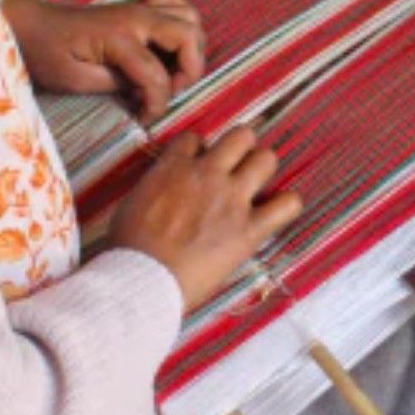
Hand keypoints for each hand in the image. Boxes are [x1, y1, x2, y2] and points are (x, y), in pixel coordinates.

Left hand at [1, 0, 205, 117]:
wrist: (29, 24)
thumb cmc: (46, 53)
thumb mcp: (75, 79)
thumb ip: (116, 85)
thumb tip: (145, 93)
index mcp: (119, 36)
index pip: (158, 74)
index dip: (158, 103)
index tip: (145, 119)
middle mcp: (137, 16)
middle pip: (190, 36)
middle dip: (189, 70)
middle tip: (170, 91)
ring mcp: (140, 8)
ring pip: (190, 17)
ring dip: (191, 47)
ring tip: (173, 71)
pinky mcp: (138, 8)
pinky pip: (177, 5)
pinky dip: (183, 25)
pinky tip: (169, 47)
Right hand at [108, 127, 302, 309]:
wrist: (142, 279)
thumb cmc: (127, 248)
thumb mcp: (130, 203)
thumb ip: (154, 187)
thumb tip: (161, 186)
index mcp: (174, 167)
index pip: (196, 138)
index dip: (200, 150)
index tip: (199, 164)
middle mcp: (208, 175)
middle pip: (240, 136)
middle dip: (241, 147)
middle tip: (236, 166)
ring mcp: (232, 199)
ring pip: (266, 159)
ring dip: (263, 169)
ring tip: (257, 184)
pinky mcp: (249, 229)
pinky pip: (287, 205)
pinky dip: (287, 205)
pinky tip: (279, 211)